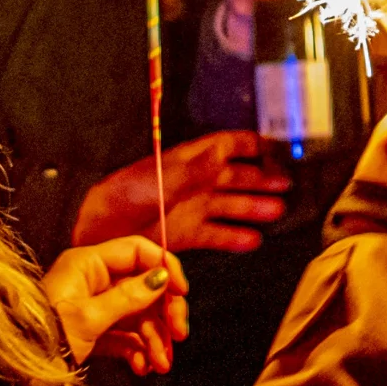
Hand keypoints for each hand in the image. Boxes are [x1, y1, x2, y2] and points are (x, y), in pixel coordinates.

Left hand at [42, 237, 187, 377]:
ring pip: (138, 315)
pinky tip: (144, 369)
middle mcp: (94, 281)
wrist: (16, 374)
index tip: (182, 292)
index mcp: (88, 265)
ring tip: (161, 365)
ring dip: (155, 339)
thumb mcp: (88, 317)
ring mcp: (95, 307)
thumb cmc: (46, 337)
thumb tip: (162, 278)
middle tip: (179, 336)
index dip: (164, 267)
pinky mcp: (94, 332)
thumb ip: (128, 297)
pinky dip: (138, 350)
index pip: (137, 252)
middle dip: (164, 312)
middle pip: (144, 286)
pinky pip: (125, 336)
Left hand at [71, 130, 290, 254]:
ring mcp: (190, 208)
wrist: (99, 229)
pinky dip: (234, 237)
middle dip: (261, 179)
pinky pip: (216, 233)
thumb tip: (224, 151)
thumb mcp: (162, 177)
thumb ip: (196, 168)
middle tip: (287, 184)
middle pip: (235, 176)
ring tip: (276, 213)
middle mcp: (194, 182)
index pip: (228, 145)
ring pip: (229, 205)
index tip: (278, 148)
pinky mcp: (185, 234)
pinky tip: (252, 240)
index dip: (253, 145)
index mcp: (189, 160)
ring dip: (253, 207)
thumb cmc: (126, 195)